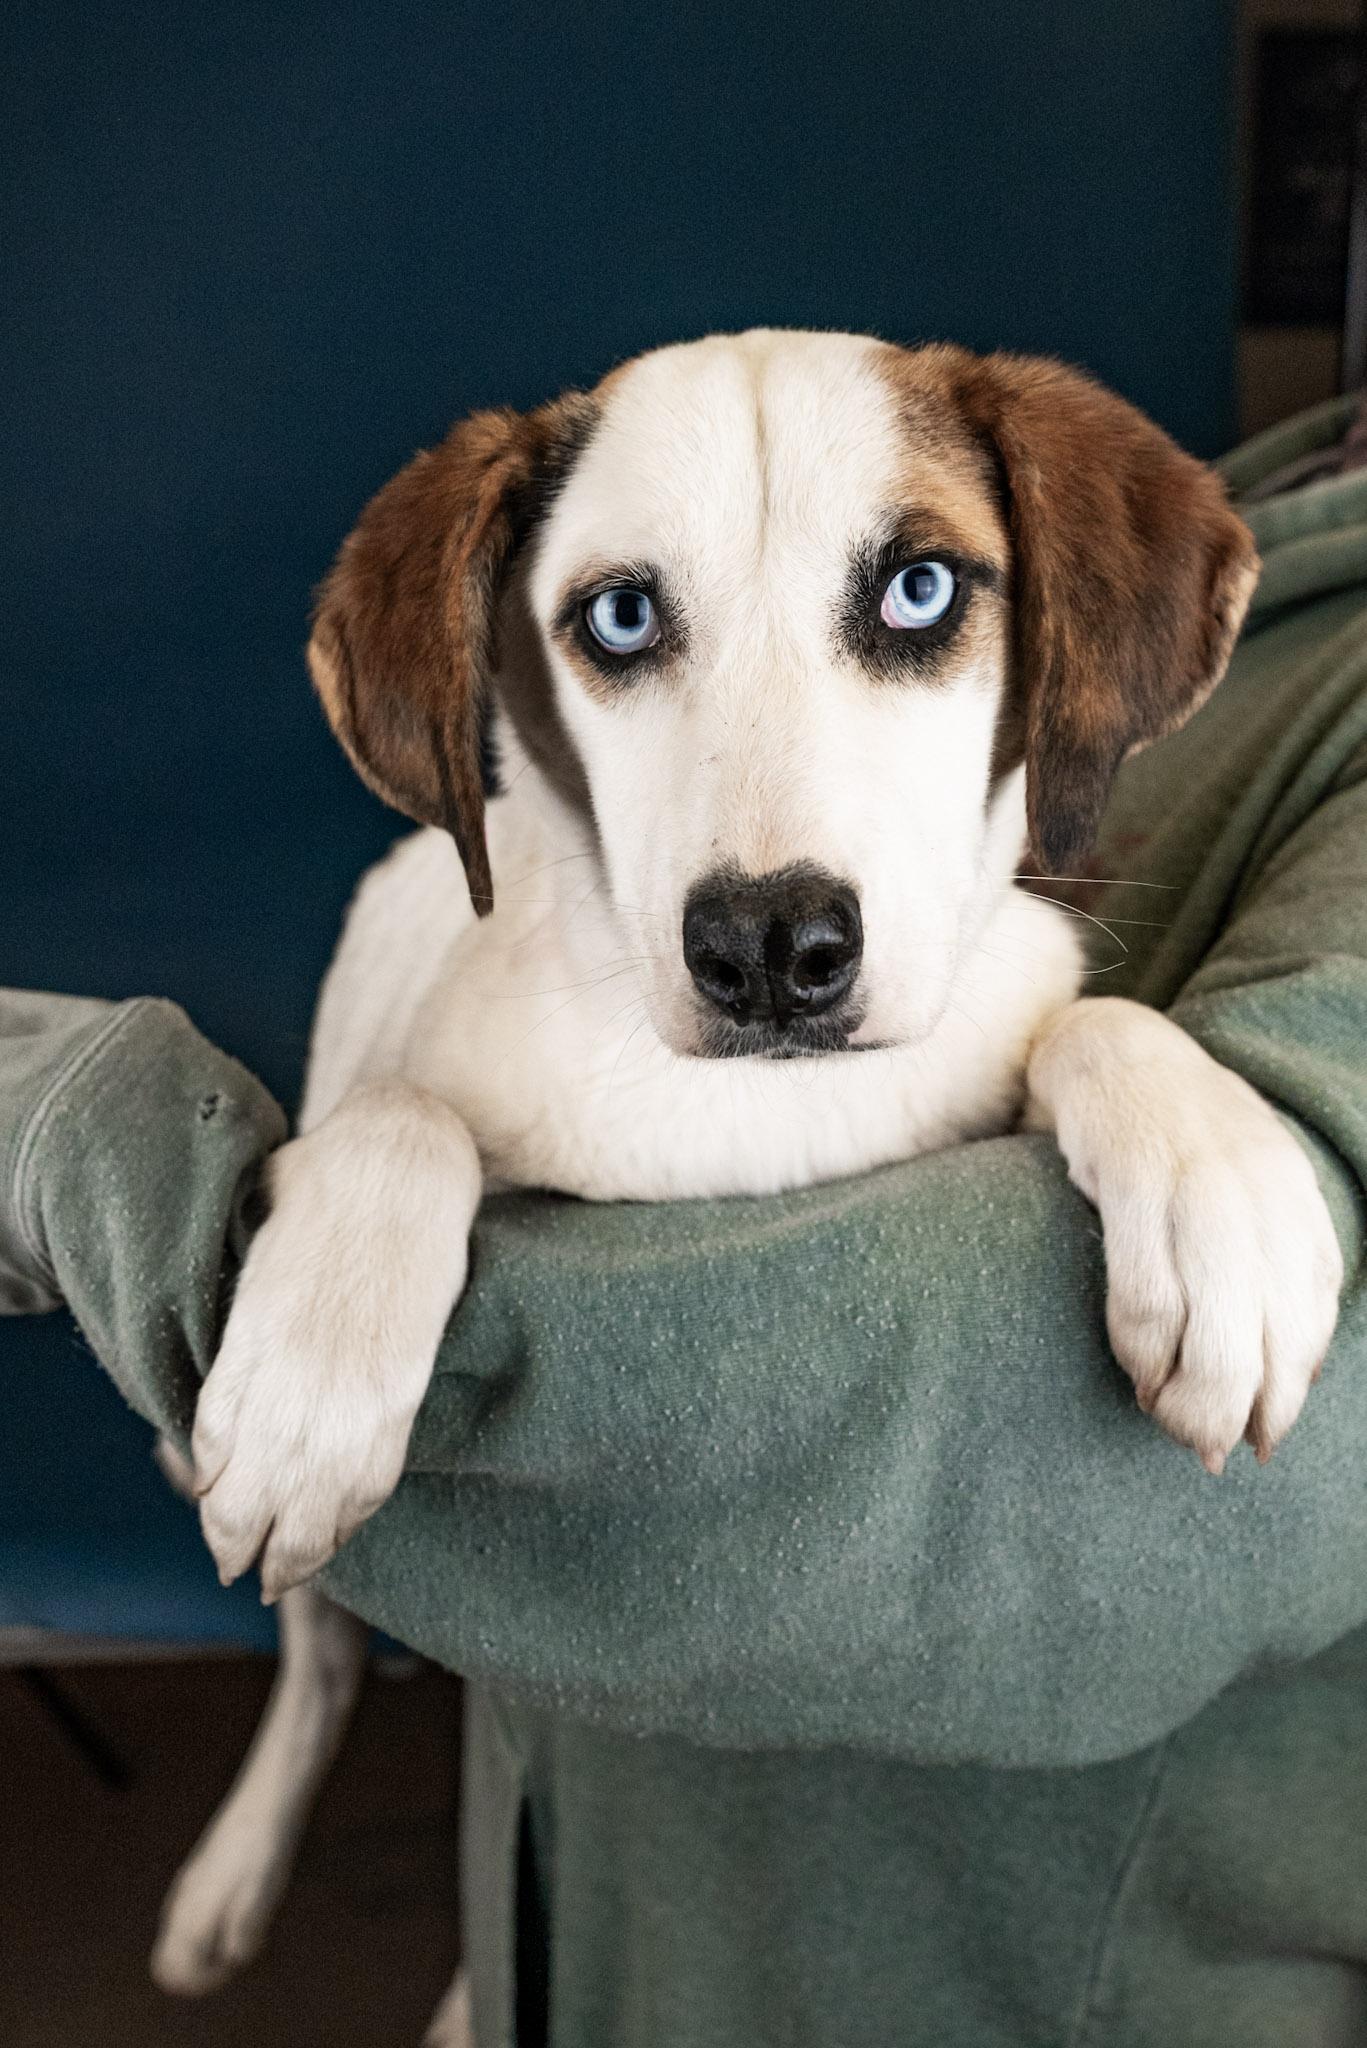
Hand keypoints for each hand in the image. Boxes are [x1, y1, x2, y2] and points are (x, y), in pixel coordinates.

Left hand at [192, 1082, 480, 1598]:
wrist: (397, 1166)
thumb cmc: (329, 1189)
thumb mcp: (262, 1244)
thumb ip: (251, 1310)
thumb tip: (244, 1364)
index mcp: (250, 1337)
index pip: (213, 1440)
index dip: (212, 1489)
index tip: (211, 1512)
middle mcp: (288, 1374)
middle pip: (252, 1487)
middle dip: (240, 1539)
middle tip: (237, 1570)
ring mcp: (342, 1388)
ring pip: (308, 1497)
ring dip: (295, 1548)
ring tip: (284, 1577)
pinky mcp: (394, 1388)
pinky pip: (369, 1474)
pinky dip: (351, 1514)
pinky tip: (342, 1533)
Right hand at [1029, 998, 1342, 1471]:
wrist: (1113, 1050)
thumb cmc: (1182, 1140)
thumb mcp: (1250, 1191)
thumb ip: (1276, 1268)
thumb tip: (1292, 1379)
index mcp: (1294, 1199)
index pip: (1310, 1321)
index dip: (1289, 1393)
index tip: (1261, 1437)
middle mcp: (1257, 1190)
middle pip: (1266, 1336)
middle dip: (1239, 1409)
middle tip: (1210, 1448)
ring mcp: (1196, 1182)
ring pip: (1211, 1324)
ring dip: (1191, 1396)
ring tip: (1166, 1418)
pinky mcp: (1132, 1176)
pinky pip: (1146, 1288)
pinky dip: (1142, 1346)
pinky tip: (1136, 1368)